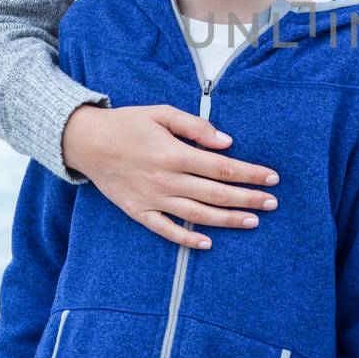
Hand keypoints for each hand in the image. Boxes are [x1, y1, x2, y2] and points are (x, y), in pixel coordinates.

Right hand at [62, 103, 279, 248]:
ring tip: (252, 221)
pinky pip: (166, 230)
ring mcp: (152, 198)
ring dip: (227, 220)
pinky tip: (208, 244)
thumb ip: (196, 127)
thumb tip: (227, 142)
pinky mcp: (138, 212)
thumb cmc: (127, 124)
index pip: (222, 167)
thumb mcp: (162, 113)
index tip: (271, 178)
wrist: (86, 141)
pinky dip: (186, 239)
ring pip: (197, 215)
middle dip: (247, 198)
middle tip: (272, 202)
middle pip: (215, 193)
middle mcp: (165, 179)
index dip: (250, 173)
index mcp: (173, 153)